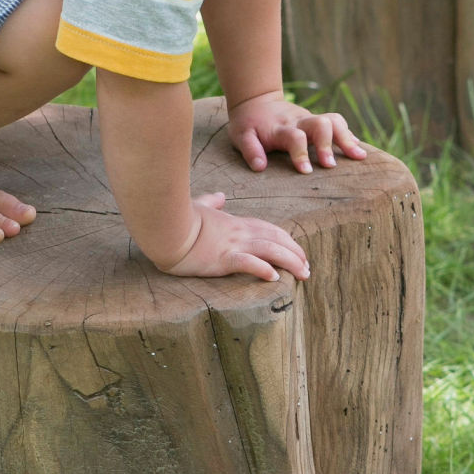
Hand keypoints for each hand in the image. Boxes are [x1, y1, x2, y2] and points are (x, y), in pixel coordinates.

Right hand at [159, 192, 308, 281]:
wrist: (165, 225)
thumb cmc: (179, 217)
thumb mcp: (199, 206)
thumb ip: (211, 201)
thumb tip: (219, 195)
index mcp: (237, 223)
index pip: (271, 230)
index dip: (289, 241)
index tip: (299, 253)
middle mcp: (240, 233)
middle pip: (277, 240)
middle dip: (296, 254)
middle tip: (308, 269)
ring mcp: (232, 245)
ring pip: (270, 251)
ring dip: (290, 262)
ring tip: (303, 275)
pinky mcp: (221, 258)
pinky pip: (247, 263)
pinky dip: (263, 269)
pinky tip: (274, 278)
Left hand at [226, 91, 367, 173]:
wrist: (257, 100)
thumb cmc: (249, 124)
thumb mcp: (240, 136)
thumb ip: (250, 150)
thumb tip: (260, 167)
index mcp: (280, 128)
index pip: (294, 137)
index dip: (301, 153)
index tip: (306, 171)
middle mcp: (299, 121)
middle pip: (321, 124)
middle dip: (329, 144)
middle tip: (331, 166)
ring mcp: (310, 119)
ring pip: (334, 121)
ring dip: (347, 138)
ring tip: (359, 156)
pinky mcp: (318, 121)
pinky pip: (338, 123)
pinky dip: (349, 135)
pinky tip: (358, 150)